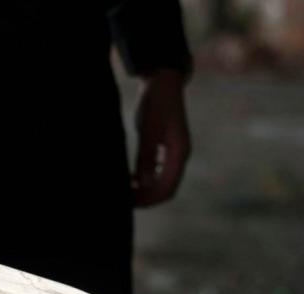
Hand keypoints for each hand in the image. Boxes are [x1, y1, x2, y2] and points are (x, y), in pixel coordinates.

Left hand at [132, 69, 191, 206]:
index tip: (130, 204)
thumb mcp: (148, 128)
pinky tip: (129, 179)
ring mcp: (173, 152)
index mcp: (179, 153)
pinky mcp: (165, 147)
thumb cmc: (156, 102)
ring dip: (145, 190)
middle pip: (165, 189)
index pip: (168, 188)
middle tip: (123, 201)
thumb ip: (147, 155)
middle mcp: (179, 156)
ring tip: (124, 193)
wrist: (162, 81)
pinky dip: (145, 179)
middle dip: (146, 198)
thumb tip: (143, 182)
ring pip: (161, 181)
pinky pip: (157, 171)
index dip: (149, 200)